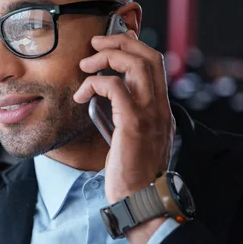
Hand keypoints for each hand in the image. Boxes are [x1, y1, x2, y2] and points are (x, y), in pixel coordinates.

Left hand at [73, 30, 174, 243]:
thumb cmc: (133, 174)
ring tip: (85, 65)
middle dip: (119, 42)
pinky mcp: (134, 123)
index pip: (154, 64)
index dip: (133, 47)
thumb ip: (130, 117)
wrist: (142, 201)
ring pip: (135, 64)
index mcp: (161, 109)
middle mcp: (160, 107)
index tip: (111, 46)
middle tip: (95, 44)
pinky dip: (94, 83)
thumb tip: (110, 99)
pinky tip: (81, 95)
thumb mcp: (137, 140)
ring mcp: (150, 114)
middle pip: (148, 56)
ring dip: (106, 57)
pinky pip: (114, 87)